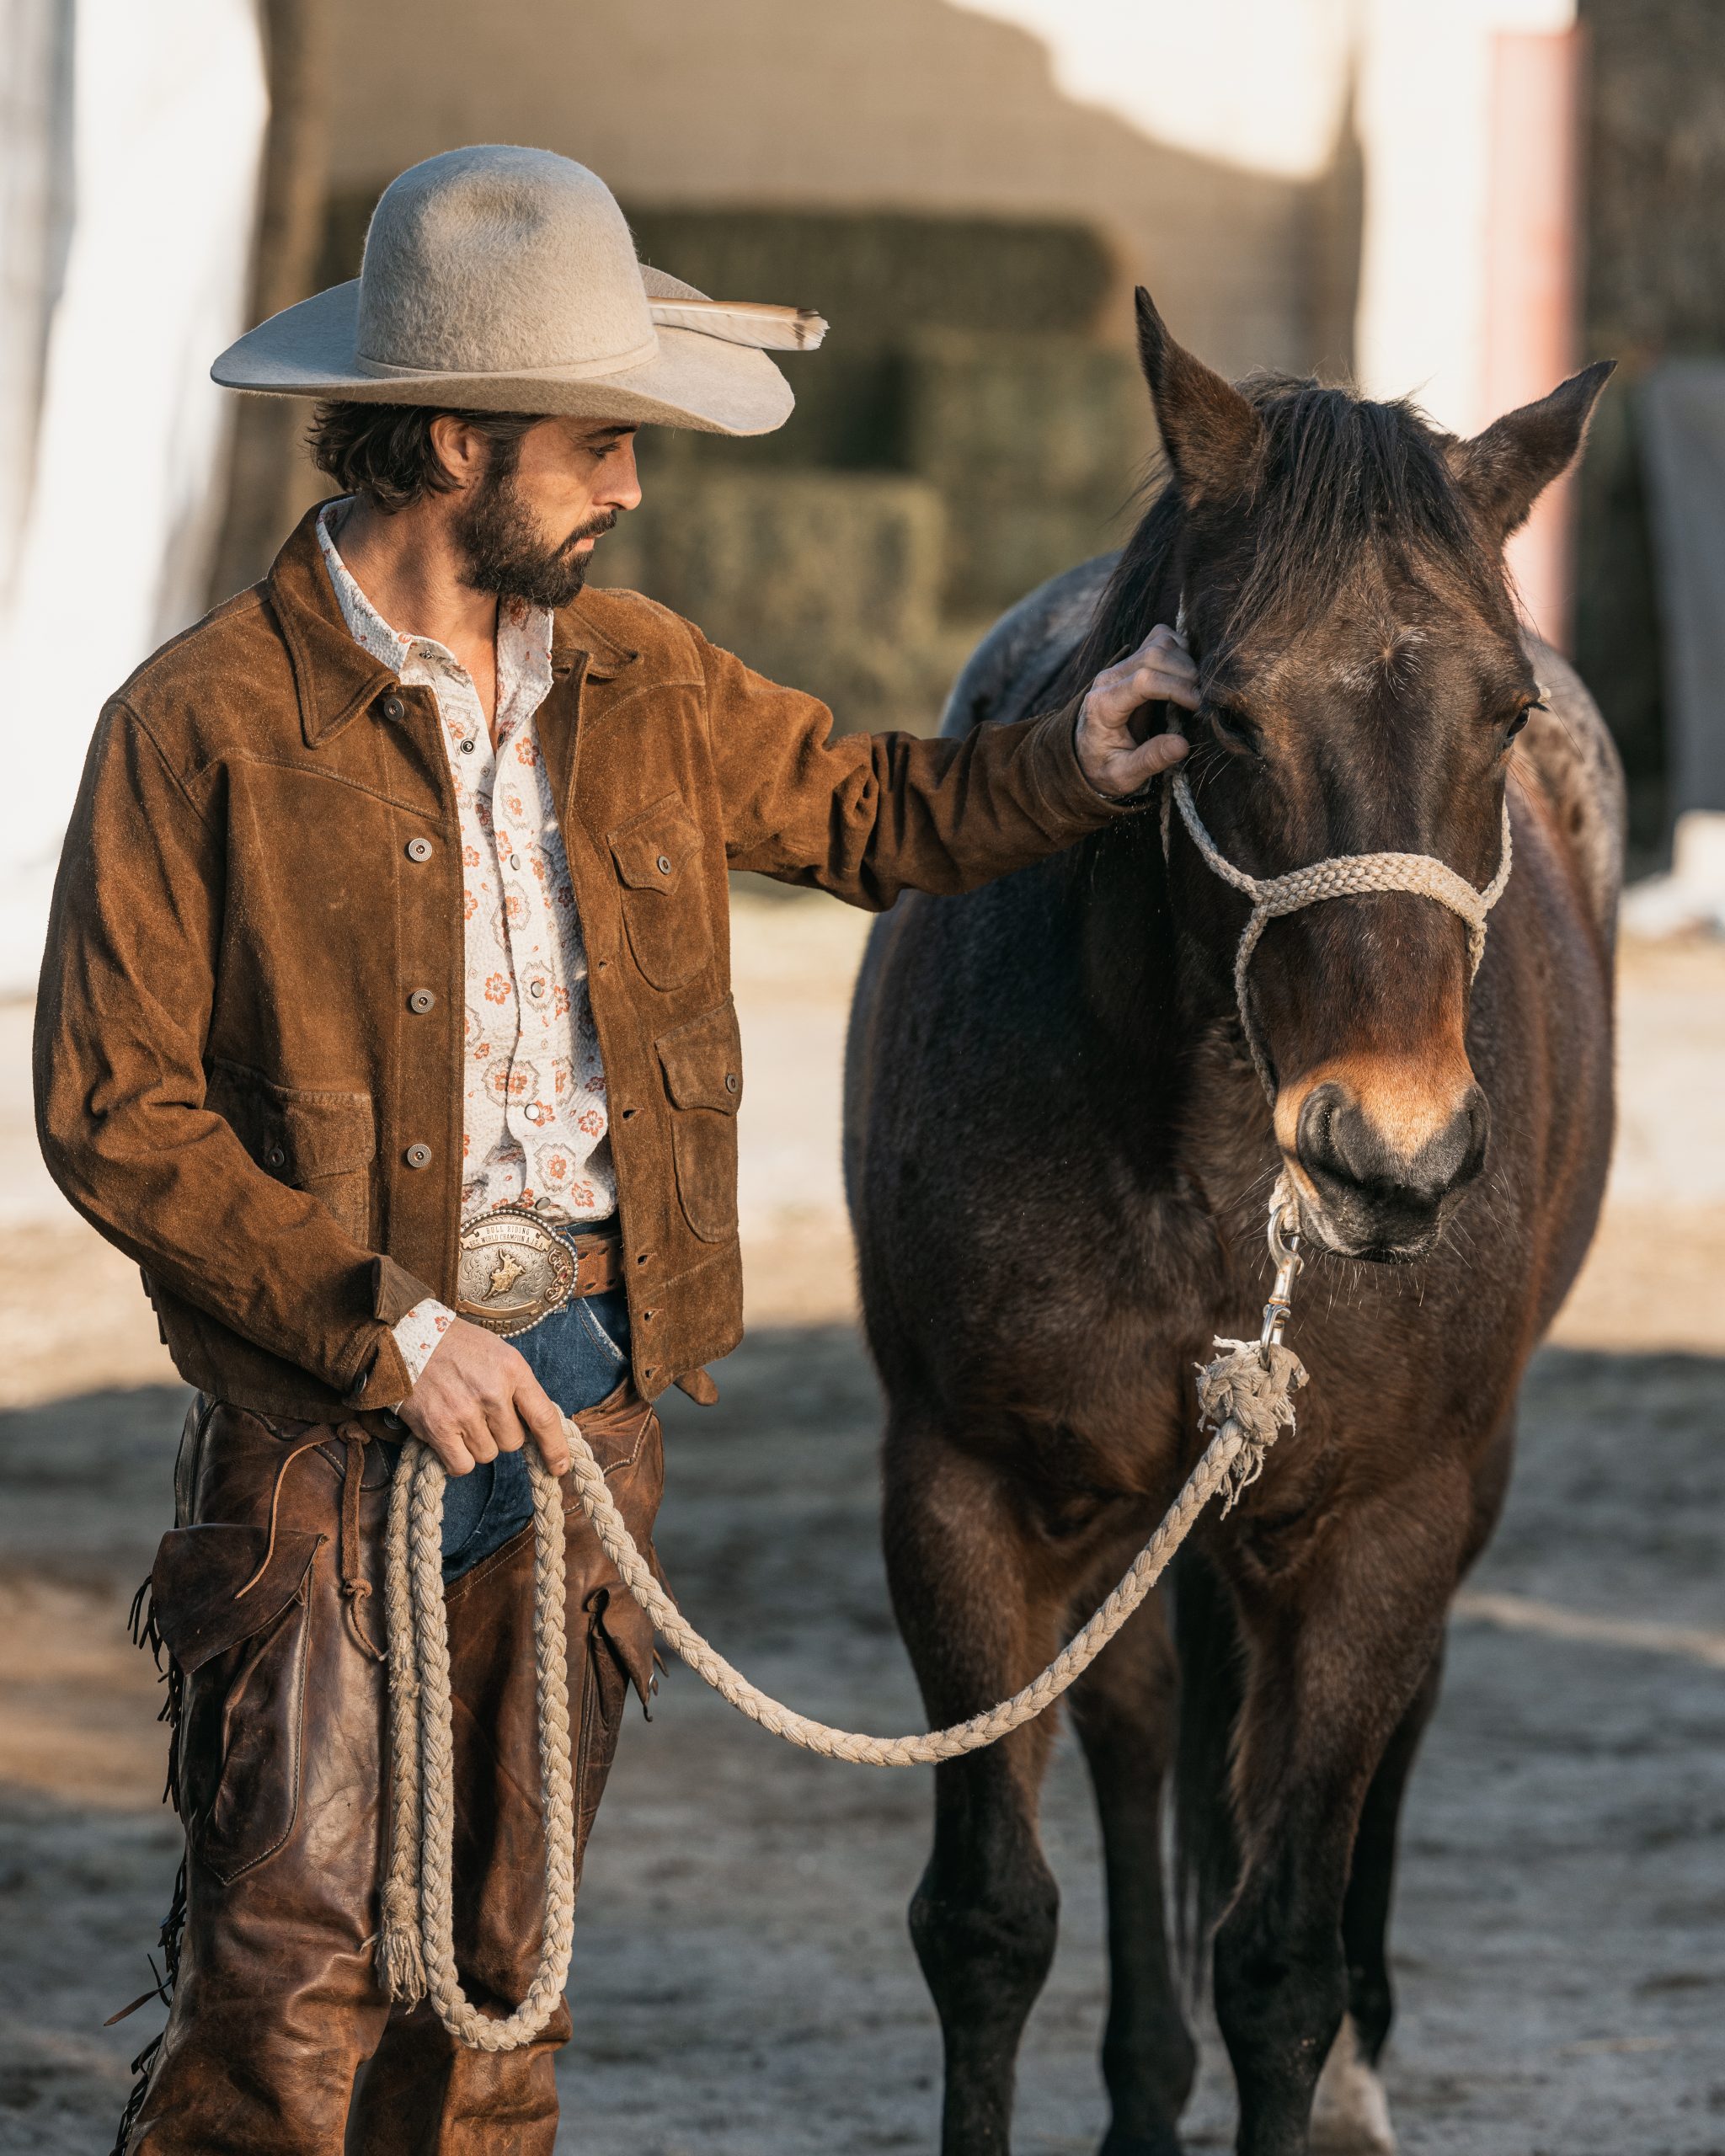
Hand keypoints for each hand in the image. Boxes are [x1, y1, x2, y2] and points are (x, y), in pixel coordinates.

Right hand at [396, 1316, 572, 1479]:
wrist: (408, 1337)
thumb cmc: (457, 1347)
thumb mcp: (498, 1353)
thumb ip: (518, 1387)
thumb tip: (535, 1427)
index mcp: (513, 1370)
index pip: (544, 1417)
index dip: (555, 1448)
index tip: (560, 1467)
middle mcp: (492, 1392)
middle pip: (513, 1443)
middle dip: (499, 1434)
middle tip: (479, 1412)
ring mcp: (465, 1412)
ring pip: (487, 1455)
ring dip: (476, 1444)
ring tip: (459, 1416)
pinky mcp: (439, 1428)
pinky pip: (462, 1465)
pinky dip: (457, 1458)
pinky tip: (448, 1436)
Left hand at [1075, 623, 1199, 796]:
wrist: (1083, 755)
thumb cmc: (1104, 767)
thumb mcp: (1123, 775)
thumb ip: (1150, 760)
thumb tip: (1182, 745)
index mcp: (1103, 705)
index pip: (1143, 680)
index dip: (1176, 688)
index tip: (1198, 706)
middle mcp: (1109, 678)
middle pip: (1154, 655)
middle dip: (1186, 673)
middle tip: (1202, 700)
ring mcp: (1119, 666)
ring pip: (1158, 642)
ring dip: (1185, 660)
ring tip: (1195, 689)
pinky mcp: (1131, 661)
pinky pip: (1159, 639)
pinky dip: (1180, 649)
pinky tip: (1187, 675)